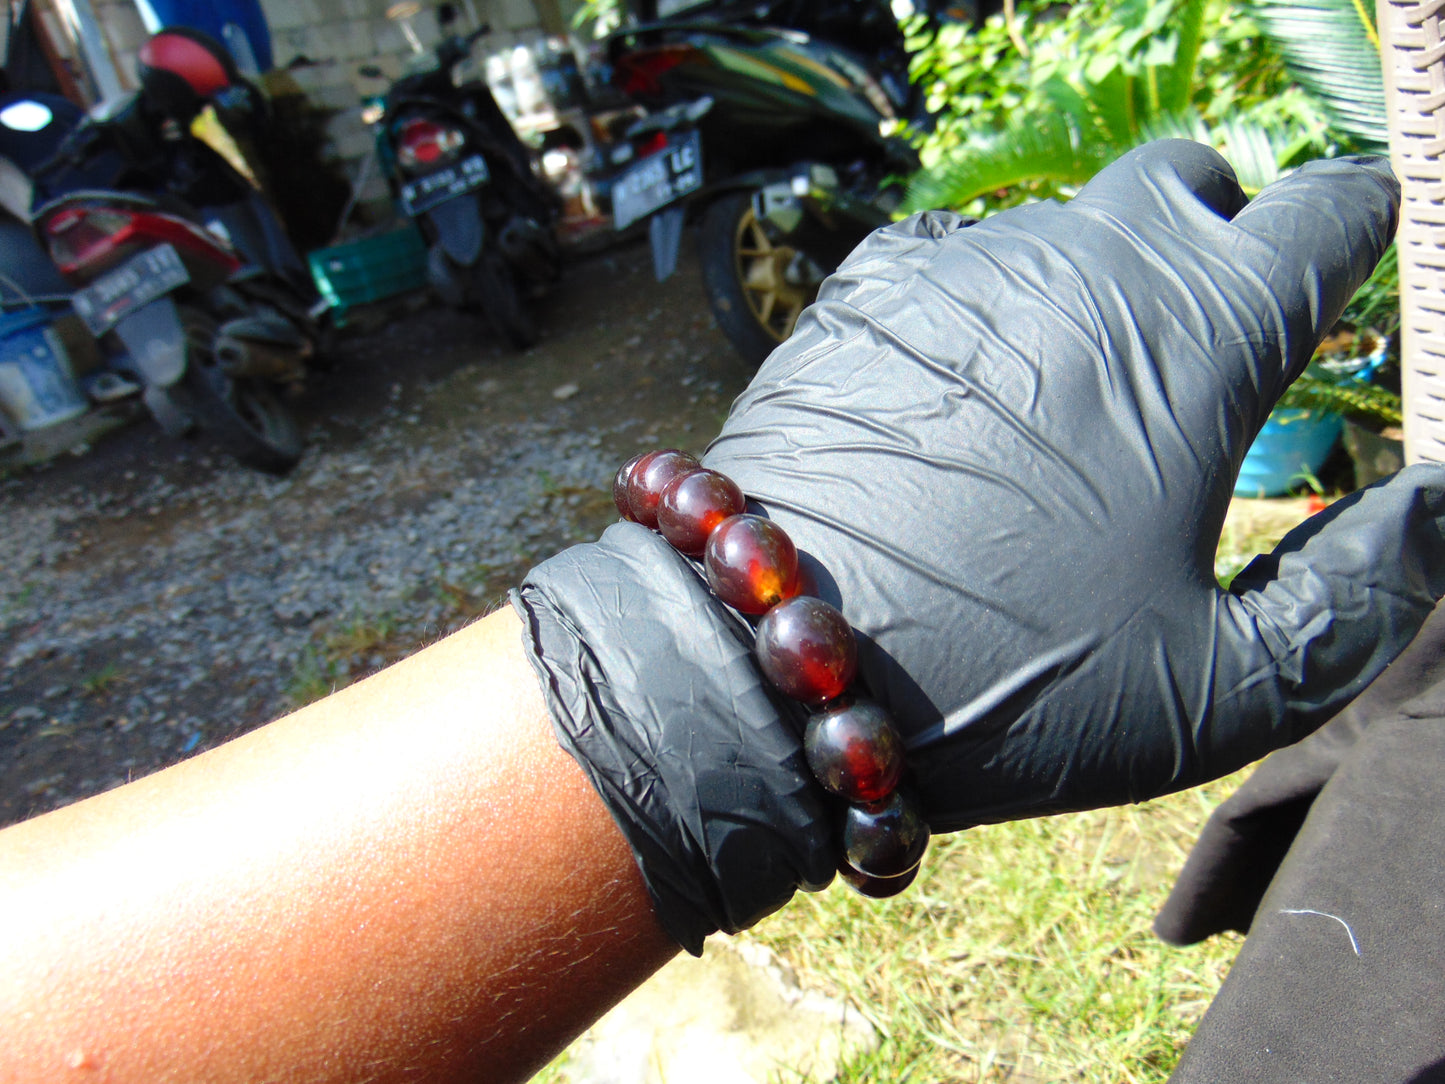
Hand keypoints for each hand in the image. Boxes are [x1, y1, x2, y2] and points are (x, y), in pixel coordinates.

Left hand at [517, 140, 1438, 951]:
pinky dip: (987, 300)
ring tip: (1069, 398)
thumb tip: (1439, 503)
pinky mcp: (862, 289)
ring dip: (1094, 279)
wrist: (776, 664)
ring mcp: (962, 264)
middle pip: (1191, 180)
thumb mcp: (1226, 691)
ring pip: (1066, 221)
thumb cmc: (1010, 686)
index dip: (1356, 228)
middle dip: (1219, 235)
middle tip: (1202, 339)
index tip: (1341, 276)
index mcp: (1199, 334)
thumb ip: (1367, 594)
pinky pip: (957, 256)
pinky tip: (963, 391)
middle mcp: (1084, 263)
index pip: (1333, 202)